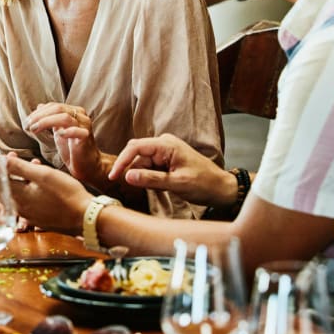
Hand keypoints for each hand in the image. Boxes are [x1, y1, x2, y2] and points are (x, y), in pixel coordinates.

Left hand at [3, 154, 92, 234]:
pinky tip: (40, 181)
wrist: (85, 216)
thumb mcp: (42, 175)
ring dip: (18, 177)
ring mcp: (29, 215)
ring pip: (16, 193)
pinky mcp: (39, 217)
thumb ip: (17, 167)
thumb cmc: (66, 194)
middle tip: (12, 156)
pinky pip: (26, 200)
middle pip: (4, 188)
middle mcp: (19, 209)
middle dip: (6, 171)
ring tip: (31, 163)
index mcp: (17, 198)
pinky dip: (27, 187)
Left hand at [26, 102, 104, 184]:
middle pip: (58, 109)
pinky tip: (58, 134)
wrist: (87, 165)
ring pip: (65, 118)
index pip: (54, 106)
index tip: (27, 121)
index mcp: (73, 112)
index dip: (39, 112)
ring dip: (47, 122)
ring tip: (35, 129)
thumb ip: (50, 119)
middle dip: (40, 116)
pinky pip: (77, 131)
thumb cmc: (72, 148)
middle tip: (28, 125)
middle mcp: (80, 115)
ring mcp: (85, 125)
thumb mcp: (58, 131)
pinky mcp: (87, 137)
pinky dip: (66, 131)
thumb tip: (39, 106)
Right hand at [107, 133, 236, 207]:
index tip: (113, 177)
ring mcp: (165, 152)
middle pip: (137, 155)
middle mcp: (164, 144)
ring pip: (142, 163)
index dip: (122, 161)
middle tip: (128, 187)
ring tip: (160, 189)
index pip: (136, 147)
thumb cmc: (204, 184)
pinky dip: (149, 178)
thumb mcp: (176, 184)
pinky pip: (150, 168)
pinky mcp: (166, 161)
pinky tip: (160, 187)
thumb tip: (127, 176)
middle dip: (131, 170)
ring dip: (143, 177)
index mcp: (166, 144)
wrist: (221, 188)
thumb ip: (151, 179)